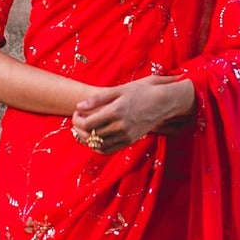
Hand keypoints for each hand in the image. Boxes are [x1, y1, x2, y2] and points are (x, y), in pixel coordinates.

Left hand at [72, 76, 193, 151]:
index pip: (89, 123)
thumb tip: (79, 106)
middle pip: (91, 135)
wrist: (163, 102)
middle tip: (77, 121)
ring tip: (83, 130)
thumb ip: (98, 99)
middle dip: (79, 129)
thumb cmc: (141, 92)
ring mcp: (126, 135)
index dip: (77, 120)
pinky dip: (98, 147)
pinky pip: (109, 149)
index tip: (76, 113)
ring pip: (99, 145)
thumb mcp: (120, 90)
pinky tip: (94, 139)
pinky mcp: (130, 141)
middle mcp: (121, 126)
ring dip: (86, 139)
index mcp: (116, 111)